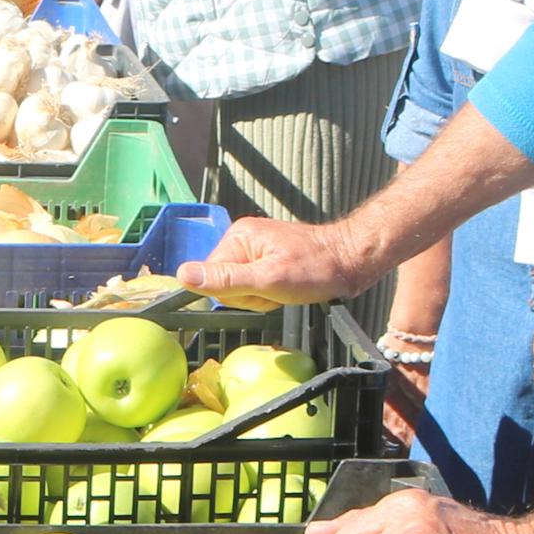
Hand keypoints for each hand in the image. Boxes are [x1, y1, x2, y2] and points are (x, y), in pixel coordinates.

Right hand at [186, 212, 372, 303]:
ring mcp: (256, 249)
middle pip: (225, 284)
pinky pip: (255, 285)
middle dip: (251, 295)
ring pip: (241, 288)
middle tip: (277, 289)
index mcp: (238, 237)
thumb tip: (182, 275)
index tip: (262, 289)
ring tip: (285, 288)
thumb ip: (225, 279)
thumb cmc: (316, 269)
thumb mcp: (268, 279)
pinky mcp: (267, 259)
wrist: (351, 261)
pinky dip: (270, 293)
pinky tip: (287, 288)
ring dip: (263, 296)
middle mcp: (243, 239)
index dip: (235, 293)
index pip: (211, 277)